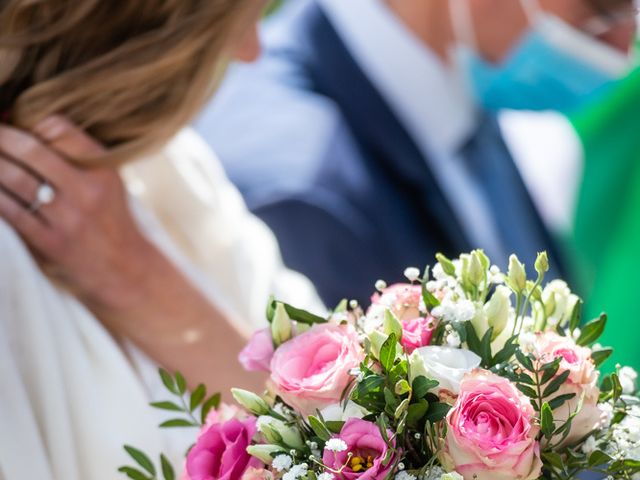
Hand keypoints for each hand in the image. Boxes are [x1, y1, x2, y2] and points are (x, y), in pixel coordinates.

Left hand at [0, 116, 154, 309]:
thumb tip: (31, 129)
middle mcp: (87, 192)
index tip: (20, 127)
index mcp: (103, 172)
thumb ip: (80, 157)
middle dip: (2, 137)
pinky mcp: (50, 243)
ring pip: (15, 180)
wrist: (124, 269)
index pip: (60, 130)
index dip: (33, 124)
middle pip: (32, 150)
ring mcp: (68, 219)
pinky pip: (10, 212)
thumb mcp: (109, 183)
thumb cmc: (111, 220)